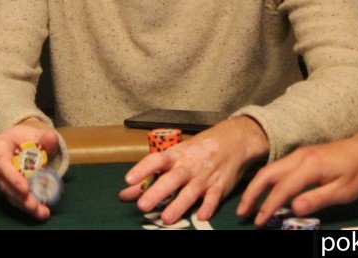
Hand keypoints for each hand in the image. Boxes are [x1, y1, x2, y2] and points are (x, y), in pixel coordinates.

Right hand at [0, 117, 59, 219]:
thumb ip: (46, 136)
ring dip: (24, 204)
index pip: (2, 164)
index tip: (26, 189)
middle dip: (20, 197)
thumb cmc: (29, 133)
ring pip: (9, 193)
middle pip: (5, 183)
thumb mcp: (38, 131)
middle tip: (35, 206)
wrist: (25, 137)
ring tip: (41, 212)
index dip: (13, 178)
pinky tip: (40, 210)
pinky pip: (15, 196)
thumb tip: (51, 138)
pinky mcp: (7, 185)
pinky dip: (27, 204)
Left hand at [119, 116, 268, 224]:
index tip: (128, 180)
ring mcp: (204, 176)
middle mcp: (189, 166)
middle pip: (171, 179)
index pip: (156, 160)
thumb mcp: (176, 156)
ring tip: (166, 218)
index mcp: (176, 155)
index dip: (142, 169)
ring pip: (190, 192)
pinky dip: (208, 207)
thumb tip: (124, 194)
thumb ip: (151, 176)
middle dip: (157, 192)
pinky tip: (201, 216)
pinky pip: (213, 198)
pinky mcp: (220, 186)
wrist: (234, 139)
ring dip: (178, 205)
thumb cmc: (198, 149)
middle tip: (142, 205)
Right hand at [236, 134, 357, 225]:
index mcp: (309, 165)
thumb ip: (317, 199)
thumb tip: (294, 209)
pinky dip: (266, 181)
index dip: (268, 205)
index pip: (283, 187)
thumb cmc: (357, 171)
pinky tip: (264, 192)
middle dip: (252, 192)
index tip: (258, 221)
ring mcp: (298, 154)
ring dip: (256, 186)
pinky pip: (278, 168)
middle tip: (242, 211)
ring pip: (270, 169)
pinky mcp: (300, 155)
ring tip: (248, 204)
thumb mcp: (342, 191)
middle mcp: (299, 156)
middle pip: (268, 173)